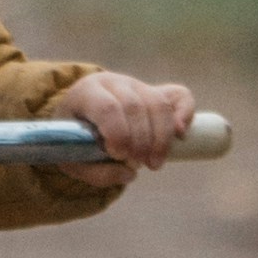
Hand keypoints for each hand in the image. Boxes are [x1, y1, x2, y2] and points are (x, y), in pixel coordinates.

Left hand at [60, 72, 196, 186]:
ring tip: (154, 163)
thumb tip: (129, 174)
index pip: (107, 106)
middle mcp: (114, 82)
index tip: (118, 155)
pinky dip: (185, 114)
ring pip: (158, 104)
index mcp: (87, 92)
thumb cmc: (74, 137)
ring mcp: (137, 85)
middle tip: (137, 165)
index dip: (117, 132)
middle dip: (141, 140)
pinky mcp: (156, 91)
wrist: (80, 116)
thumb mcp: (72, 157)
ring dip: (161, 138)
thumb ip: (96, 171)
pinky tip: (181, 136)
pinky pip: (179, 96)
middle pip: (136, 106)